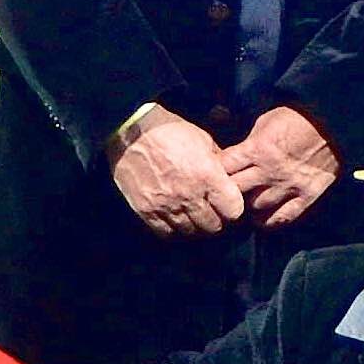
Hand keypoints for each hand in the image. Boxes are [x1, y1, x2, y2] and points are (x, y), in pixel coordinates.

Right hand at [110, 107, 251, 234]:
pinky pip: (166, 232)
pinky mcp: (146, 211)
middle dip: (217, 219)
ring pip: (190, 232)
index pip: (233, 210)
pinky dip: (173, 228)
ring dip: (195, 225)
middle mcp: (188, 195)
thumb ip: (218, 164)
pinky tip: (175, 218)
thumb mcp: (203, 140)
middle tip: (212, 211)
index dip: (233, 208)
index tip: (228, 203)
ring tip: (193, 214)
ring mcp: (166, 205)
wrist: (130, 132)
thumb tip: (229, 180)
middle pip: (213, 226)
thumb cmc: (170, 130)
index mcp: (207, 176)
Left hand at [226, 105, 339, 226]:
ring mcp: (288, 186)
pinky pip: (283, 217)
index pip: (224, 167)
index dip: (215, 171)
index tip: (213, 173)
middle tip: (225, 192)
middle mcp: (269, 171)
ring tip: (244, 204)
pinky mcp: (306, 195)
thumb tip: (229, 154)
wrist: (332, 121)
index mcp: (256, 149)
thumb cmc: (296, 117)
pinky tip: (263, 217)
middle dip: (228, 190)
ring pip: (256, 207)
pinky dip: (270, 220)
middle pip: (236, 190)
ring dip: (247, 206)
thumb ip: (247, 143)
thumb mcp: (264, 122)